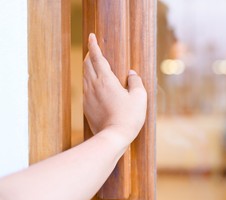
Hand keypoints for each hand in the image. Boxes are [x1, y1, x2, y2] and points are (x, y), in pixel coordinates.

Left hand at [83, 33, 146, 147]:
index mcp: (106, 80)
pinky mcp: (87, 107)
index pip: (97, 58)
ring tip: (93, 64)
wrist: (113, 136)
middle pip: (88, 65)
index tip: (91, 37)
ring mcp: (88, 97)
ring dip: (88, 67)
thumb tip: (132, 74)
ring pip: (85, 76)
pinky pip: (86, 88)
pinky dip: (88, 81)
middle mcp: (94, 86)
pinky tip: (94, 84)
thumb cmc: (129, 117)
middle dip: (90, 55)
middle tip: (93, 50)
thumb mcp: (139, 98)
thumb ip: (136, 82)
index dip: (94, 46)